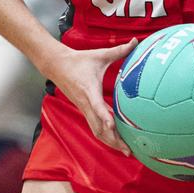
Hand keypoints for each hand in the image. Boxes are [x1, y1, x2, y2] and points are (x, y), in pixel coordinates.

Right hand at [49, 39, 138, 155]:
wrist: (57, 65)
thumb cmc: (80, 60)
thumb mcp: (100, 55)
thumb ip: (119, 50)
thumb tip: (136, 41)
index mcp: (89, 91)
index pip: (97, 107)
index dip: (105, 117)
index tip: (113, 126)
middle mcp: (85, 104)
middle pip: (98, 128)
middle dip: (113, 141)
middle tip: (129, 151)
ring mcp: (84, 109)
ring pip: (96, 131)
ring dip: (110, 142)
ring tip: (126, 151)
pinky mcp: (84, 110)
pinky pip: (95, 126)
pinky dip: (105, 135)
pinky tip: (117, 140)